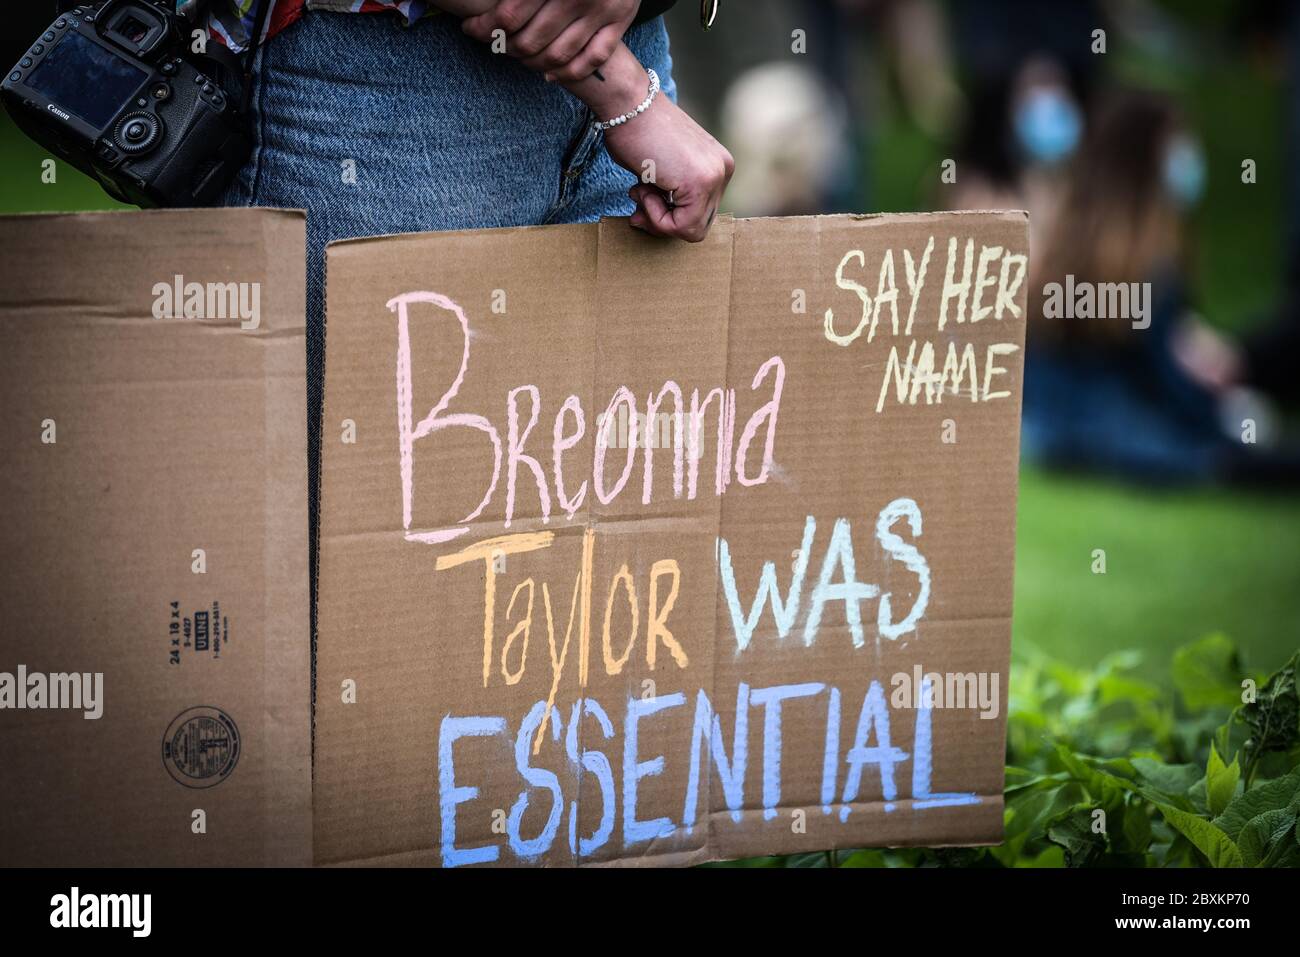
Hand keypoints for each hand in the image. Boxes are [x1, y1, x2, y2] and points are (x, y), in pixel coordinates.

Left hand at [462, 0, 640, 81]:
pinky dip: (568, 73)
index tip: (471, 28)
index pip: (509, 15)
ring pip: (557, 55)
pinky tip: (549, 74)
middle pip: (530, 41)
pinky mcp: (620, 21)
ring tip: (519, 56)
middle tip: (496, 43)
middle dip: (506, 48)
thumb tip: (488, 5)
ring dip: (532, 63)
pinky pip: (591, 59)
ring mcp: (601, 11)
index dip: (485, 27)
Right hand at [605, 95, 733, 242]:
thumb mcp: (659, 169)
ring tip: (640, 189)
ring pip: (691, 230)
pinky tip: (644, 188)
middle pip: (698, 224)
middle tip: (638, 202)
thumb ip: (665, 197)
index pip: (700, 212)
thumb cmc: (634, 130)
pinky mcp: (700, 183)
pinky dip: (657, 217)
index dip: (669, 216)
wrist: (628, 103)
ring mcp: (715, 176)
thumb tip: (646, 221)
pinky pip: (681, 226)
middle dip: (664, 221)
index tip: (642, 200)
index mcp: (717, 164)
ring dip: (658, 218)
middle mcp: (723, 170)